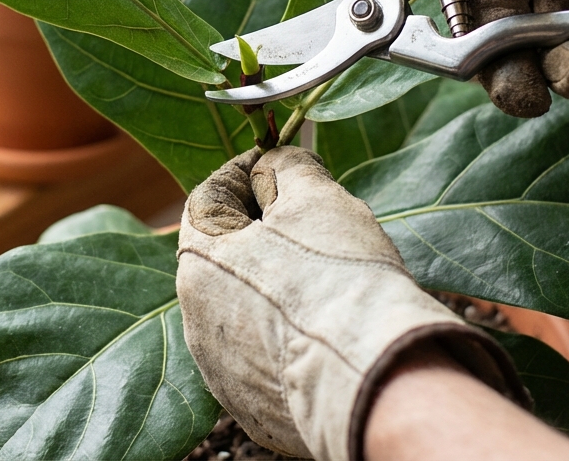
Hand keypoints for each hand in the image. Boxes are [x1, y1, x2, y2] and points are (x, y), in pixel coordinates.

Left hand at [176, 148, 528, 460]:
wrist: (373, 378)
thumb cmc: (339, 277)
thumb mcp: (314, 197)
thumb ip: (286, 166)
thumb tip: (276, 161)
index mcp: (197, 262)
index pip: (209, 197)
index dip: (247, 170)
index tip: (281, 161)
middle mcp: (195, 321)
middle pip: (227, 256)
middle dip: (266, 231)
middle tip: (313, 218)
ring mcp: (221, 372)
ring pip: (247, 309)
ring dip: (278, 286)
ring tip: (329, 277)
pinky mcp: (253, 408)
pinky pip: (268, 357)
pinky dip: (291, 336)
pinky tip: (329, 327)